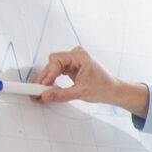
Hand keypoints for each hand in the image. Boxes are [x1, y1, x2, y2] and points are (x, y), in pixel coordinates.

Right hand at [28, 46, 146, 116]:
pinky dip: (52, 80)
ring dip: (47, 79)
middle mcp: (75, 55)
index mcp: (80, 56)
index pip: (56, 60)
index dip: (48, 73)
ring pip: (53, 68)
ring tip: (40, 92)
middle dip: (45, 77)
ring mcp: (73, 60)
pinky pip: (56, 71)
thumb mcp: (82, 93)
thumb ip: (62, 94)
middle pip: (52, 63)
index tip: (43, 85)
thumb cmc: (104, 88)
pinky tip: (47, 88)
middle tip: (37, 91)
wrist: (114, 91)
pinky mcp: (71, 67)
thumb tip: (45, 96)